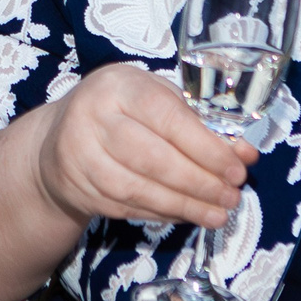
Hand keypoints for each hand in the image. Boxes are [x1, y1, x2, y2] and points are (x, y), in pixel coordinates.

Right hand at [31, 63, 253, 230]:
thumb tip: (243, 154)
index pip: (167, 117)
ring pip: (139, 189)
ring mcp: (80, 155)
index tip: (236, 168)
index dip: (205, 147)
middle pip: (153, 158)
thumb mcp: (153, 97)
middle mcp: (93, 117)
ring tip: (217, 214)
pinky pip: (127, 207)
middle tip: (231, 196)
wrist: (57, 137)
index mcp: (118, 86)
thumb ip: (197, 121)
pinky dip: (163, 213)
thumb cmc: (120, 110)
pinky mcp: (78, 188)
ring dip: (184, 205)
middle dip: (199, 182)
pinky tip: (187, 214)